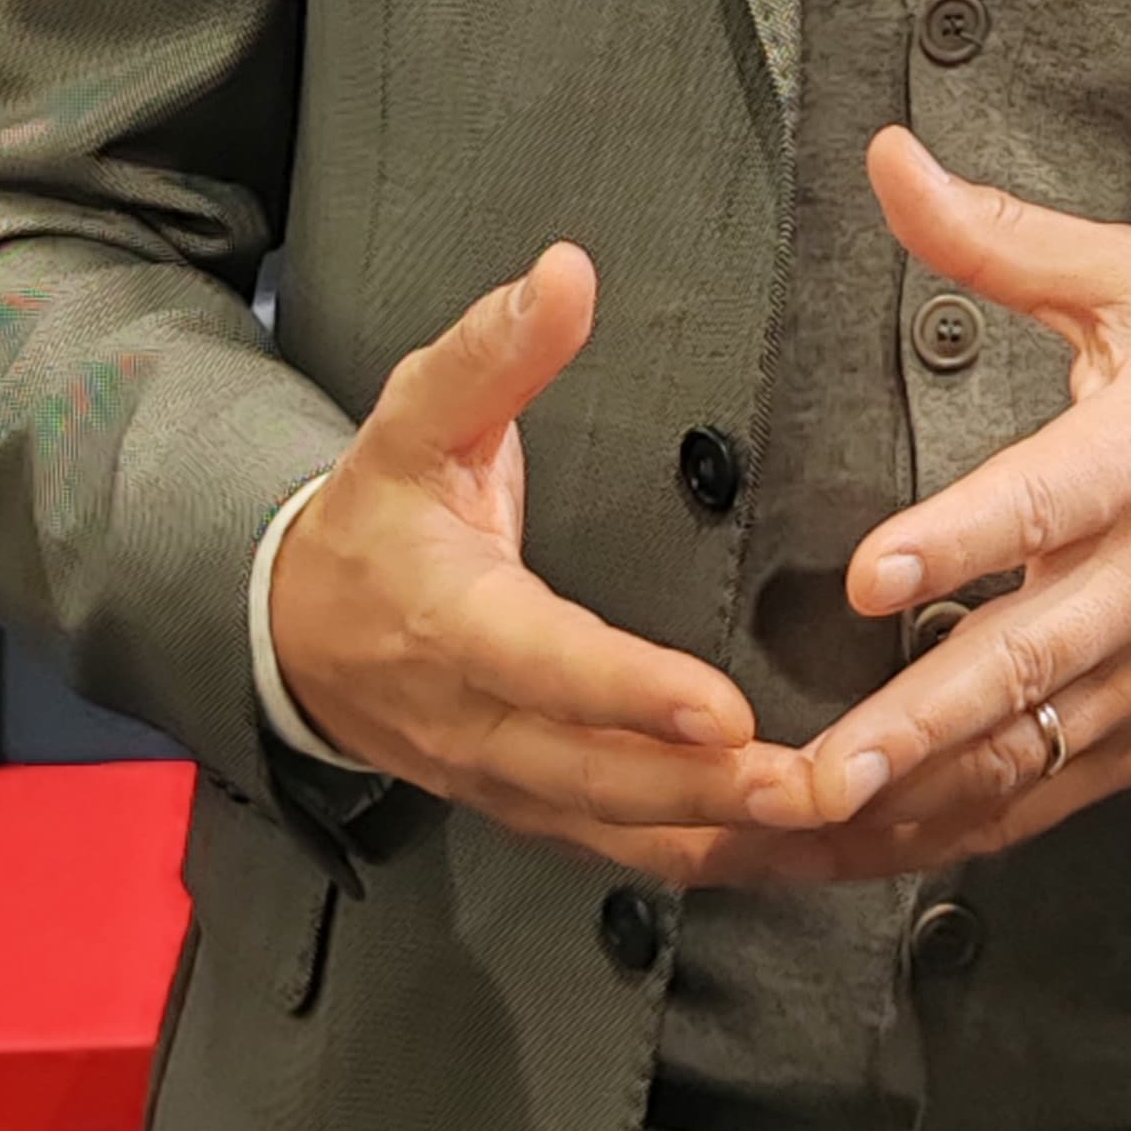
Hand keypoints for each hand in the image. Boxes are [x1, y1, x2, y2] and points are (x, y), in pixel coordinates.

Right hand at [267, 245, 799, 875]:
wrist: (299, 631)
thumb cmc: (374, 517)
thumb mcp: (414, 417)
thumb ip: (492, 349)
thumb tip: (565, 273)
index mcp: (448, 620)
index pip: (543, 664)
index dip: (629, 693)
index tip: (720, 709)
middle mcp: (477, 721)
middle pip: (596, 775)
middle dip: (710, 788)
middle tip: (818, 785)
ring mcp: (506, 781)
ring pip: (620, 829)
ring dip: (728, 834)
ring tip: (831, 821)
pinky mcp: (536, 809)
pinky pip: (628, 850)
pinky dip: (716, 857)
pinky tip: (799, 853)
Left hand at [736, 130, 1130, 871]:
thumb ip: (1002, 238)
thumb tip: (891, 162)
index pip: (1043, 504)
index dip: (961, 539)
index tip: (876, 574)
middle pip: (1026, 662)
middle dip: (917, 723)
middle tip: (820, 769)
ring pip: (1028, 752)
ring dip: (920, 800)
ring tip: (817, 829)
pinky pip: (1050, 796)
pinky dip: (963, 830)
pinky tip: (879, 853)